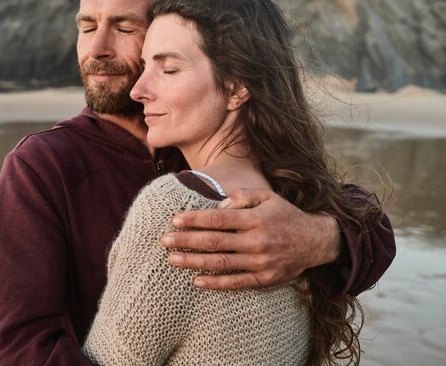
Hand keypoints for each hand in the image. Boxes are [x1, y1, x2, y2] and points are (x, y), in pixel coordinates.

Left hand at [161, 189, 341, 289]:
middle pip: (215, 241)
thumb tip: (218, 205)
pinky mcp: (264, 279)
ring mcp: (260, 262)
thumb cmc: (286, 215)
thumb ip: (242, 197)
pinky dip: (215, 283)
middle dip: (187, 241)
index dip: (195, 219)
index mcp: (256, 219)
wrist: (316, 242)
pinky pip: (236, 283)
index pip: (218, 219)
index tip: (175, 220)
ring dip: (194, 262)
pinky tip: (196, 281)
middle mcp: (257, 241)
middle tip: (164, 241)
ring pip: (221, 263)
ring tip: (172, 260)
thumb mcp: (268, 197)